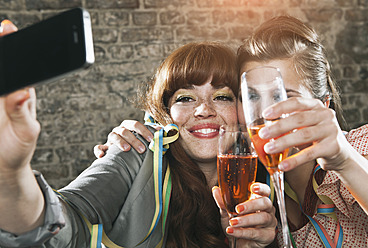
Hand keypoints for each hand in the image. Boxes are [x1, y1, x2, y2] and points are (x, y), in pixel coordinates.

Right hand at [0, 20, 39, 171]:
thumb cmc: (19, 149)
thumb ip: (22, 113)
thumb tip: (23, 92)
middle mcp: (6, 91)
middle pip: (2, 64)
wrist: (4, 166)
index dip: (13, 46)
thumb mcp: (26, 132)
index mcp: (22, 93)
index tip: (8, 29)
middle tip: (1, 30)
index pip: (20, 65)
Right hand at [94, 120, 160, 157]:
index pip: (135, 124)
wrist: (123, 156)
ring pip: (112, 136)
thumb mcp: (144, 139)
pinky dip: (99, 151)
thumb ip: (153, 134)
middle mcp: (118, 130)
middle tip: (143, 150)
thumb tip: (164, 132)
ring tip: (127, 150)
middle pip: (124, 131)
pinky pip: (98, 148)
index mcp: (128, 126)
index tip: (152, 139)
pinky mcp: (103, 148)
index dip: (143, 130)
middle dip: (134, 139)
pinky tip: (103, 156)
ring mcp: (110, 139)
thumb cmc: (136, 145)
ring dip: (120, 142)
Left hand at [212, 183, 276, 246]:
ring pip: (263, 218)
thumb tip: (216, 190)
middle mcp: (267, 210)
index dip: (261, 188)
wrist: (237, 243)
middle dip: (251, 205)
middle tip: (238, 209)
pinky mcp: (267, 236)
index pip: (265, 191)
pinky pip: (257, 233)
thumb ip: (223, 202)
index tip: (253, 187)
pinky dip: (242, 232)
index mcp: (258, 201)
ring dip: (246, 220)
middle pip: (265, 203)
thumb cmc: (237, 225)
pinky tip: (232, 231)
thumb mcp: (227, 212)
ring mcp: (269, 223)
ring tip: (232, 222)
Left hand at [258, 97, 350, 171]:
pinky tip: (283, 165)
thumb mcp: (303, 125)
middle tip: (262, 134)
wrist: (340, 153)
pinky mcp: (333, 147)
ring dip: (283, 142)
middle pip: (298, 119)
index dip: (280, 107)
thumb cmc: (315, 136)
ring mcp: (331, 130)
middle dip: (278, 127)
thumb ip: (288, 124)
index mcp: (315, 106)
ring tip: (268, 149)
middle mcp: (325, 115)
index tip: (265, 114)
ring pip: (303, 135)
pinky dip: (294, 160)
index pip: (296, 102)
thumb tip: (262, 130)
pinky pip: (310, 154)